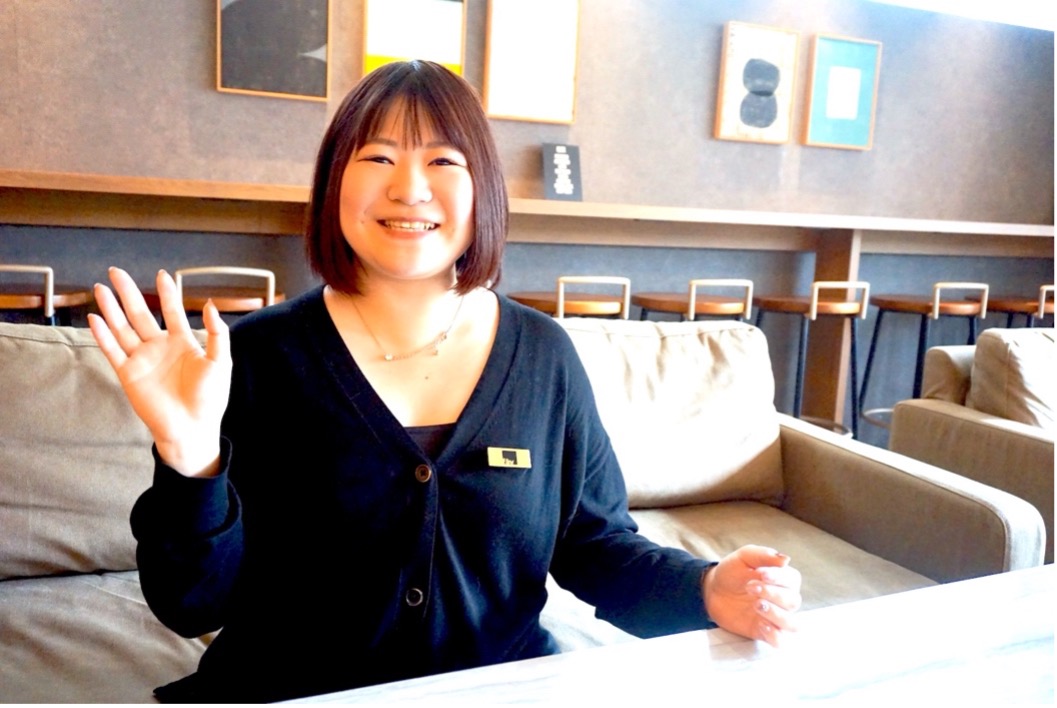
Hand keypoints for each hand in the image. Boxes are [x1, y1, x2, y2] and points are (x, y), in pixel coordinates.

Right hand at [88, 267, 231, 476]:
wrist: (192, 427)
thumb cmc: (210, 398)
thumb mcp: (220, 361)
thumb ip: (217, 332)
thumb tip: (210, 304)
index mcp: (183, 343)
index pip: (172, 311)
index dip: (166, 294)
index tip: (162, 275)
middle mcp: (159, 348)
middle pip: (139, 314)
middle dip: (128, 293)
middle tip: (115, 271)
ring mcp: (142, 360)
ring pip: (122, 328)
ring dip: (111, 309)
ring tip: (100, 289)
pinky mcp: (128, 375)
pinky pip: (113, 351)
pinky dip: (103, 335)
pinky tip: (95, 318)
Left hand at [703, 545, 801, 647]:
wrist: (713, 591)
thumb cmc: (732, 572)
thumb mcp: (743, 557)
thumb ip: (762, 555)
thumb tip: (785, 559)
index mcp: (783, 579)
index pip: (793, 580)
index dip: (779, 577)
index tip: (760, 574)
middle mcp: (783, 600)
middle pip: (793, 601)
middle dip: (773, 594)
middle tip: (750, 587)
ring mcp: (775, 618)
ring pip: (792, 624)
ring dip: (777, 615)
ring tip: (757, 605)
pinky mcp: (765, 633)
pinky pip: (780, 641)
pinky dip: (775, 635)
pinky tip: (761, 625)